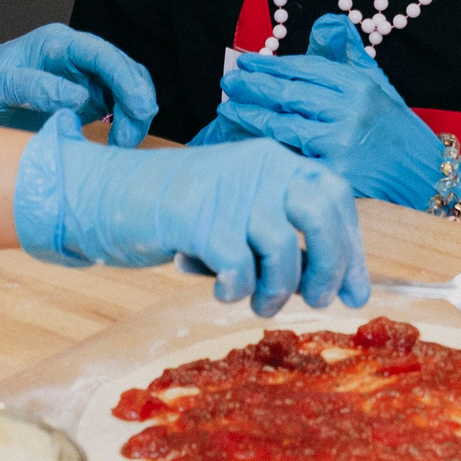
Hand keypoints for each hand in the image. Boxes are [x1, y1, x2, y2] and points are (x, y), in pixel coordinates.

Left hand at [0, 26, 156, 146]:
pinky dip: (125, 123)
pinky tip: (118, 142)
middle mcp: (76, 57)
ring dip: (133, 115)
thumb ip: (34, 87)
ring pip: (125, 89)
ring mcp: (84, 78)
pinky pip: (117, 107)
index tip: (140, 105)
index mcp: (56, 43)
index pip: (101, 53)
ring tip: (122, 143)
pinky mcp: (86, 100)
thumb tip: (76, 97)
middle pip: (122, 70)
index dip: (125, 77)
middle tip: (130, 136)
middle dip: (136, 100)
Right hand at [12, 114, 371, 315]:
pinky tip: (219, 290)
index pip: (336, 195)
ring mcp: (227, 191)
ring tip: (256, 302)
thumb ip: (291, 239)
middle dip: (328, 267)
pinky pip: (238, 270)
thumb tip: (351, 291)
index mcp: (274, 158)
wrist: (107, 194)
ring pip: (283, 252)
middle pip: (322, 215)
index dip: (352, 248)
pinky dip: (234, 291)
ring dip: (275, 291)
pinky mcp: (196, 218)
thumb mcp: (241, 211)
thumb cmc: (180, 213)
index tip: (353, 292)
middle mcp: (258, 166)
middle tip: (314, 300)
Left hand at [217, 14, 460, 240]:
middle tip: (228, 80)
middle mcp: (350, 109)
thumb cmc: (396, 132)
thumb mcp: (378, 86)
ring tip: (227, 108)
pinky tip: (248, 141)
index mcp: (358, 84)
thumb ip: (349, 55)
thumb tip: (327, 22)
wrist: (426, 179)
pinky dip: (269, 147)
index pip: (305, 68)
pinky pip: (293, 156)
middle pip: (289, 93)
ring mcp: (341, 141)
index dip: (271, 64)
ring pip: (284, 124)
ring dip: (250, 115)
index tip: (247, 61)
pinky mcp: (335, 172)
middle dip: (253, 85)